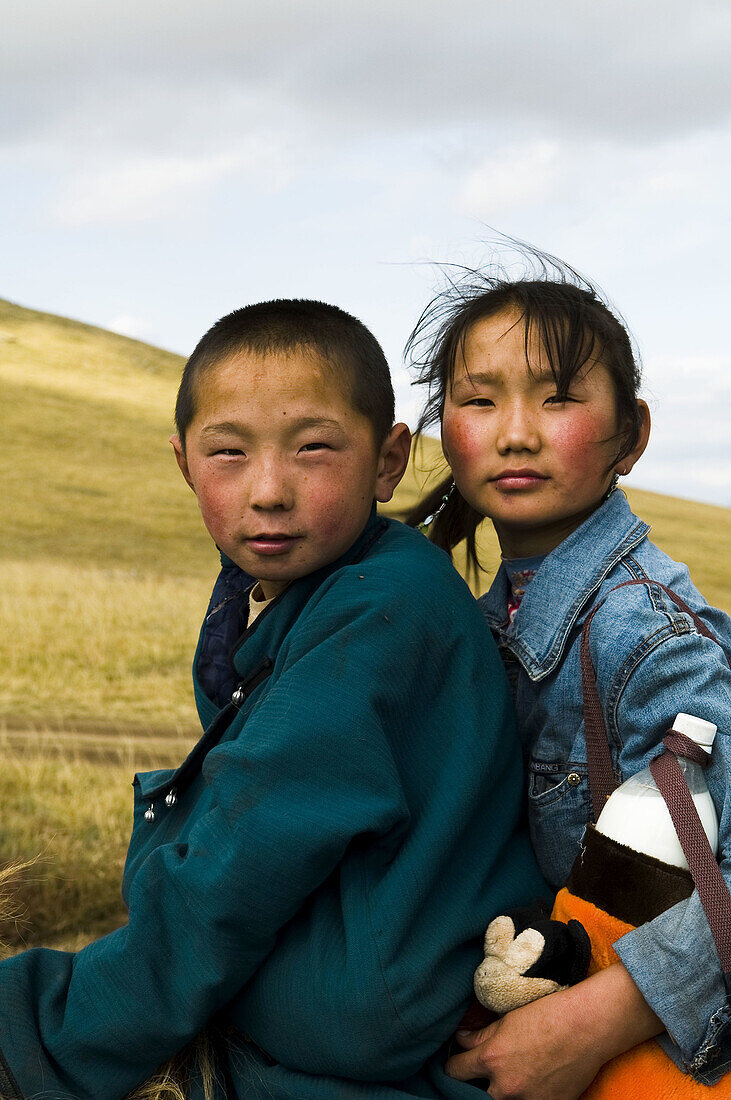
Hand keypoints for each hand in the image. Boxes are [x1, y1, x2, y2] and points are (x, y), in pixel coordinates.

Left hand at [445, 993, 604, 1099]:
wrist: (587, 1028)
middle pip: (473, 1094)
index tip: (458, 1061)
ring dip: (499, 1092)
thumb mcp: (507, 1020)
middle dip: (475, 1084)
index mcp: (491, 1058)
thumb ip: (481, 1036)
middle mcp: (506, 1086)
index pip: (455, 1071)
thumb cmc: (548, 1016)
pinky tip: (530, 1082)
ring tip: (510, 1076)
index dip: (454, 1065)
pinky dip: (524, 1096)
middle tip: (482, 1073)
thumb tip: (461, 1041)